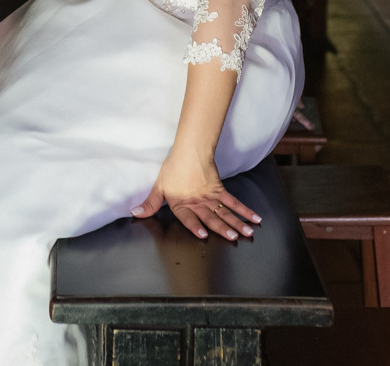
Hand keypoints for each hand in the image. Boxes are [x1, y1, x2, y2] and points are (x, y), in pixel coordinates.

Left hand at [131, 145, 260, 240]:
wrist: (188, 151)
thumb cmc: (172, 169)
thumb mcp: (159, 187)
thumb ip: (150, 204)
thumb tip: (135, 212)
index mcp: (182, 204)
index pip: (188, 217)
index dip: (195, 226)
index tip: (202, 234)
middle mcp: (198, 203)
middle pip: (211, 217)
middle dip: (223, 228)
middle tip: (233, 237)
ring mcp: (210, 197)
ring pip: (225, 212)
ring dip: (237, 222)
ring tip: (248, 233)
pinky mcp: (220, 191)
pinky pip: (233, 202)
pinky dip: (244, 210)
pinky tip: (254, 218)